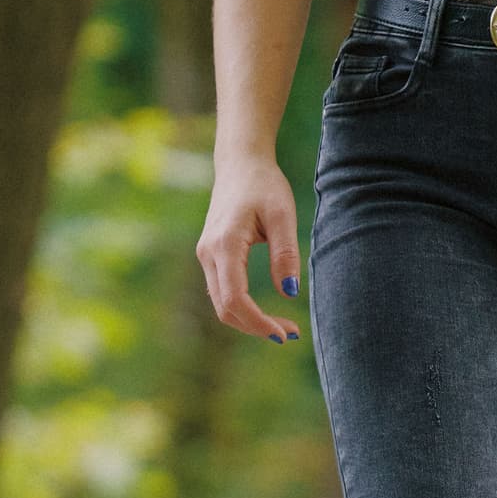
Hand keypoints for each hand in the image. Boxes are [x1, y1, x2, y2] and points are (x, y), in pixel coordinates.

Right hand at [196, 155, 306, 346]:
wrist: (241, 163)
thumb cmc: (264, 185)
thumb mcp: (282, 216)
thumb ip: (285, 254)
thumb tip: (289, 293)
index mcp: (224, 244)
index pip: (234, 299)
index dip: (257, 322)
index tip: (284, 333)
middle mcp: (208, 254)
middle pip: (225, 308)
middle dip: (256, 327)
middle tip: (291, 334)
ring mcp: (206, 256)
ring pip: (221, 304)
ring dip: (250, 321)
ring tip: (283, 327)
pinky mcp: (211, 256)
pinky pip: (222, 292)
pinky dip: (242, 308)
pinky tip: (266, 312)